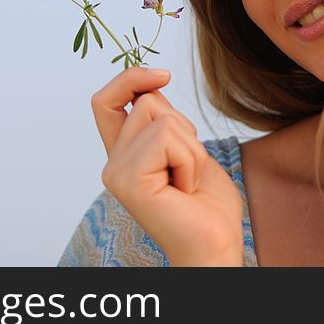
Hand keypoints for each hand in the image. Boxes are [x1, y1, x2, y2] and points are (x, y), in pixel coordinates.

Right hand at [90, 67, 243, 265]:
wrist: (216, 247)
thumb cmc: (207, 206)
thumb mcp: (186, 147)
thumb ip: (164, 121)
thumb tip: (152, 85)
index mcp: (124, 156)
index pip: (107, 101)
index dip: (130, 78)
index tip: (163, 75)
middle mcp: (113, 163)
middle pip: (146, 102)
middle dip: (184, 129)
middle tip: (187, 171)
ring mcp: (116, 172)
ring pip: (161, 116)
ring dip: (191, 147)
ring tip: (187, 182)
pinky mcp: (128, 180)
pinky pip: (168, 137)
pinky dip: (190, 159)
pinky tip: (185, 189)